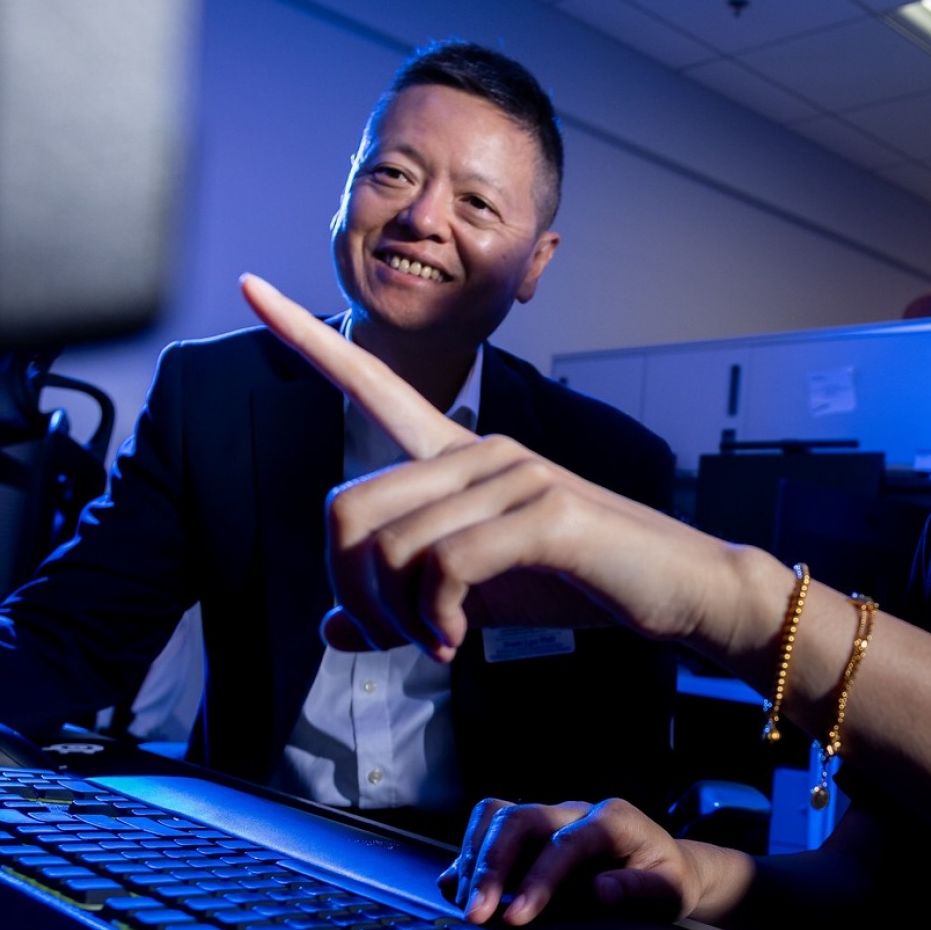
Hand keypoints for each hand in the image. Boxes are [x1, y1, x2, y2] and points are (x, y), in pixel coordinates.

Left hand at [238, 273, 770, 661]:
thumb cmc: (580, 582)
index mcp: (458, 454)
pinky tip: (455, 642)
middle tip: (393, 637)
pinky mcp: (543, 512)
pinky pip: (442, 567)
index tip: (251, 285)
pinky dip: (435, 620)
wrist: (679, 592)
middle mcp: (479, 449)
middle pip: (347, 507)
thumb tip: (334, 630)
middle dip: (352, 593)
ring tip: (435, 644)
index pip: (370, 382)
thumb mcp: (474, 599)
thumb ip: (404, 606)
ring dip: (398, 618)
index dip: (305, 336)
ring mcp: (513, 474)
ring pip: (390, 545)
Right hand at [438, 796, 701, 927]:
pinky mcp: (529, 833)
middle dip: (492, 866)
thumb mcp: (670, 890)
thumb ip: (639, 890)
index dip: (538, 879)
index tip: (517, 918)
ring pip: (497, 816)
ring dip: (474, 858)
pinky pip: (488, 828)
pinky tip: (456, 887)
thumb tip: (601, 891)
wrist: (664, 867)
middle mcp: (574, 810)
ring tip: (465, 904)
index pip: (565, 842)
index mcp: (613, 820)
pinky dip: (468, 856)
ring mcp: (548, 817)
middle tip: (476, 913)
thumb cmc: (667, 881)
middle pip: (519, 820)